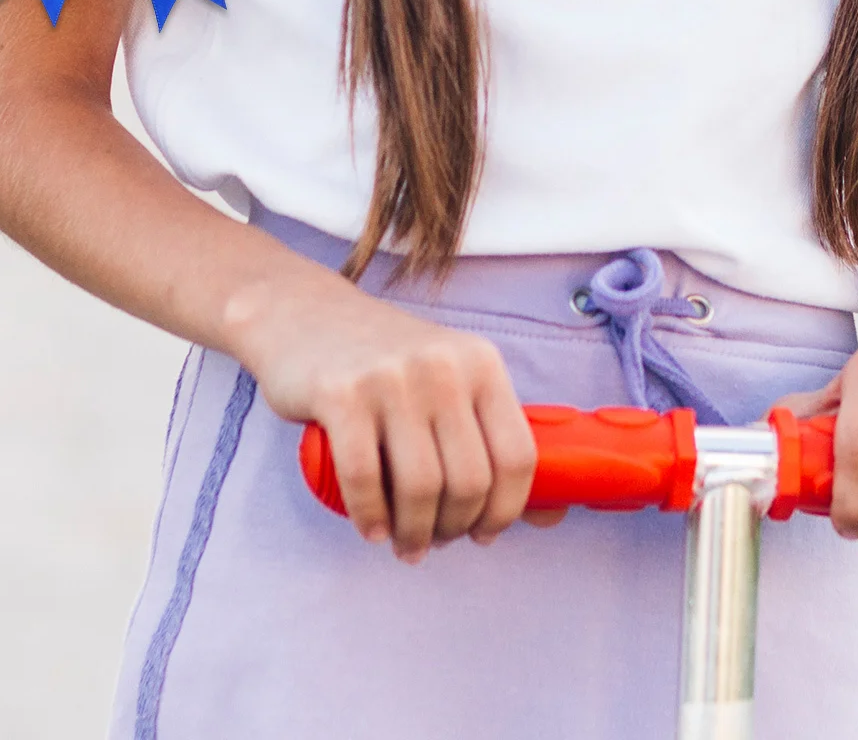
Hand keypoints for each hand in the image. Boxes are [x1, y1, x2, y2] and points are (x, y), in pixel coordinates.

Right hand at [232, 270, 539, 562]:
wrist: (304, 313)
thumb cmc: (385, 360)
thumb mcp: (449, 379)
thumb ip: (492, 434)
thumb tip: (554, 513)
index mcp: (481, 362)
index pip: (517, 456)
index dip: (506, 510)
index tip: (484, 534)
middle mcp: (442, 365)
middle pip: (469, 481)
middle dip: (454, 528)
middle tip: (433, 541)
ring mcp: (390, 378)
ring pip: (421, 488)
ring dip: (415, 534)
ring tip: (405, 544)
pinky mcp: (340, 394)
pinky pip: (364, 479)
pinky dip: (371, 518)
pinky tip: (372, 529)